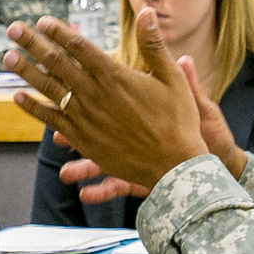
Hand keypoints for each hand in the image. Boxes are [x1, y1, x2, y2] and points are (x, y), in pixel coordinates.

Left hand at [3, 10, 207, 193]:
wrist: (173, 166)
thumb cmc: (177, 121)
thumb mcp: (173, 78)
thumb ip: (154, 45)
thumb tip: (148, 12)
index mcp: (117, 77)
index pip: (80, 48)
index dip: (59, 32)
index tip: (42, 21)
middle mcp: (96, 95)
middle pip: (57, 64)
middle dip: (33, 44)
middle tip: (13, 29)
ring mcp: (87, 118)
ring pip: (50, 90)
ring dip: (26, 71)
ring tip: (8, 57)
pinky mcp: (83, 139)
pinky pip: (52, 120)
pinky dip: (34, 108)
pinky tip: (18, 97)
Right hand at [57, 54, 240, 202]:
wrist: (200, 160)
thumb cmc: (194, 125)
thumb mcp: (189, 100)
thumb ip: (186, 78)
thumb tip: (187, 57)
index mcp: (129, 110)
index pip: (105, 100)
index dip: (87, 96)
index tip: (66, 93)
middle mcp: (122, 131)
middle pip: (93, 130)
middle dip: (69, 134)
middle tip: (54, 135)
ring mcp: (125, 156)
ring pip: (97, 162)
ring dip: (81, 168)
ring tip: (66, 173)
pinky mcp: (131, 178)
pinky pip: (113, 186)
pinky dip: (100, 192)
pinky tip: (86, 195)